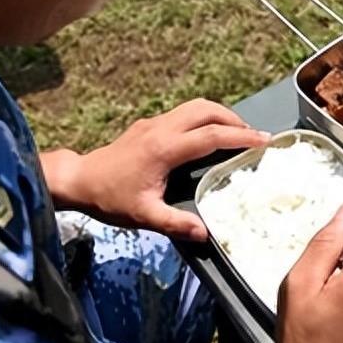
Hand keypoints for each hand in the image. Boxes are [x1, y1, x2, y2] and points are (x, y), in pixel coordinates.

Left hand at [40, 99, 268, 240]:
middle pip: (206, 109)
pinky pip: (183, 113)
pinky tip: (208, 135)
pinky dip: (203, 118)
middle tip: (253, 136)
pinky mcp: (148, 125)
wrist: (79, 180)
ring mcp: (153, 123)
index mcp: (164, 148)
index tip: (263, 140)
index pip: (210, 136)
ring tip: (236, 133)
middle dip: (233, 118)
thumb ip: (176, 224)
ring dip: (219, 115)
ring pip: (194, 107)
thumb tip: (206, 234)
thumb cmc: (110, 198)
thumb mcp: (144, 216)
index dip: (240, 137)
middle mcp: (161, 128)